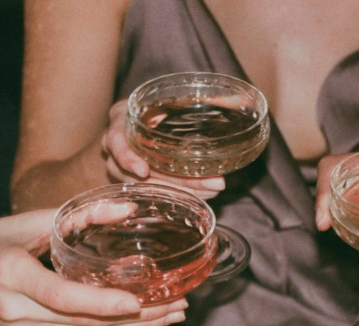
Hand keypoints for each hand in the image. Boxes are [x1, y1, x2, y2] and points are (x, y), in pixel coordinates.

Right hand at [0, 209, 186, 325]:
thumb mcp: (22, 222)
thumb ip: (74, 216)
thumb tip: (126, 209)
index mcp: (10, 275)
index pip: (60, 296)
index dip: (100, 303)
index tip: (136, 302)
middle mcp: (18, 311)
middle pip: (84, 322)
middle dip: (136, 318)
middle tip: (177, 306)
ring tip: (171, 313)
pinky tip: (141, 318)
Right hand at [101, 100, 225, 199]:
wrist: (143, 120)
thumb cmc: (156, 105)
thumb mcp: (170, 97)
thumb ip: (200, 99)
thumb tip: (243, 98)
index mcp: (120, 121)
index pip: (115, 141)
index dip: (127, 158)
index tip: (144, 170)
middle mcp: (116, 147)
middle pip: (137, 173)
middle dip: (174, 182)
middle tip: (211, 184)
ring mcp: (122, 168)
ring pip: (146, 187)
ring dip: (180, 191)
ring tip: (212, 190)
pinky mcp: (135, 181)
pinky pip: (153, 193)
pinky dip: (178, 194)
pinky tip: (202, 196)